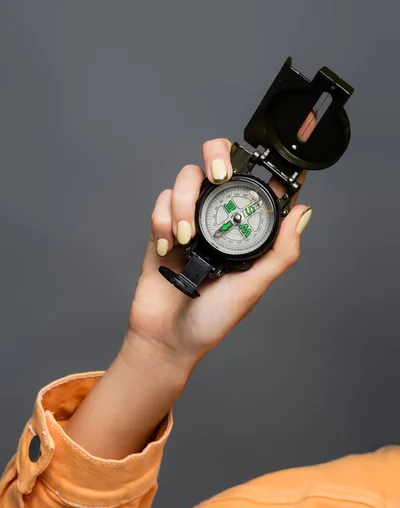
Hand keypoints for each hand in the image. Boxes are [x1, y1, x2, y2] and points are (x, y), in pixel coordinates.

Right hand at [125, 115, 314, 369]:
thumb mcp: (253, 288)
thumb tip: (303, 213)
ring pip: (187, 178)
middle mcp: (218, 220)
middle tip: (219, 175)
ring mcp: (189, 221)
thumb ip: (280, 253)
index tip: (277, 158)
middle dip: (216, 155)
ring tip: (185, 237)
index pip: (259, 188)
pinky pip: (162, 202)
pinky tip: (167, 248)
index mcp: (245, 232)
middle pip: (217, 162)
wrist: (167, 337)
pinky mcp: (162, 228)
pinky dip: (163, 220)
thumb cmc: (212, 319)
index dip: (270, 168)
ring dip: (184, 202)